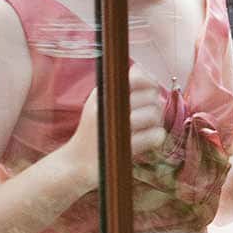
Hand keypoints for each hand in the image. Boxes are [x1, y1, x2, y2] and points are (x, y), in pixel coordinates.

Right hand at [61, 67, 168, 193]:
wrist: (77, 163)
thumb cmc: (93, 132)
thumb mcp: (98, 103)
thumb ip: (118, 86)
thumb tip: (140, 68)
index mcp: (102, 94)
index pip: (137, 77)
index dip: (151, 82)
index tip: (151, 91)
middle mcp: (106, 107)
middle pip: (151, 96)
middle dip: (155, 104)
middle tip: (148, 114)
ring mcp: (114, 128)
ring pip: (154, 115)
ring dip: (156, 122)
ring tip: (146, 127)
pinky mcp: (123, 148)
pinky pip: (154, 136)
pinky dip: (156, 137)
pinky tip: (147, 139)